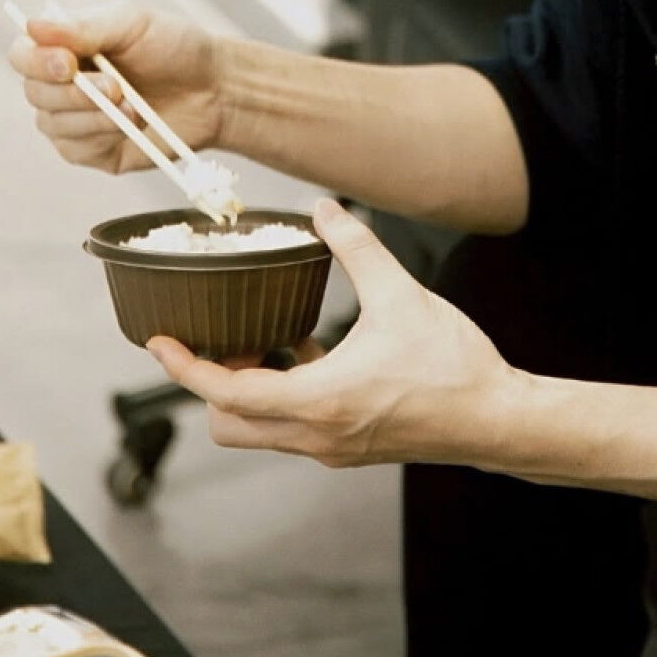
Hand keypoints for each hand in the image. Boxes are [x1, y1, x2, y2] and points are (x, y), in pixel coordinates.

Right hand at [8, 2, 223, 174]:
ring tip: (134, 106)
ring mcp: (75, 121)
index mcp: (64, 47)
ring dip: (93, 116)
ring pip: (53, 125)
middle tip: (117, 87)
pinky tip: (131, 125)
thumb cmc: (174, 47)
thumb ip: (83, 26)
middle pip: (34, 94)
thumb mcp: (131, 23)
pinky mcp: (94, 152)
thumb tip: (32, 25)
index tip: (68, 63)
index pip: (22, 56)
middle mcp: (61, 85)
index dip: (36, 62)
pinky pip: (75, 150)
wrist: (215, 88)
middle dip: (75, 93)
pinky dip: (101, 136)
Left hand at [146, 200, 516, 467]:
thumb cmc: (453, 366)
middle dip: (213, 383)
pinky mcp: (348, 448)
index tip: (161, 343)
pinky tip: (309, 353)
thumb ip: (357, 247)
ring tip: (268, 340)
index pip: (226, 392)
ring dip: (248, 389)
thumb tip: (326, 209)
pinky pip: (291, 428)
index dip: (184, 367)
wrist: (496, 419)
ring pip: (258, 430)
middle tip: (231, 336)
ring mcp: (330, 448)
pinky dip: (282, 395)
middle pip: (227, 423)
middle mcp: (315, 434)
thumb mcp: (400, 295)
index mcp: (318, 400)